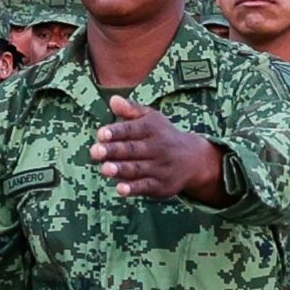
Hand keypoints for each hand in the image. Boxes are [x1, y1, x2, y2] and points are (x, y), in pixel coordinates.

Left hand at [90, 95, 221, 199]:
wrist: (194, 159)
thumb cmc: (163, 135)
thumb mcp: (151, 118)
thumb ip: (131, 110)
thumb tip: (113, 99)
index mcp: (152, 128)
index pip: (132, 129)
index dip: (117, 132)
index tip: (101, 134)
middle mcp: (157, 148)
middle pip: (132, 150)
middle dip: (114, 151)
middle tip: (95, 151)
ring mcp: (160, 168)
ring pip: (137, 168)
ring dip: (121, 169)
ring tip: (105, 169)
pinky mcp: (160, 185)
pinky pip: (146, 187)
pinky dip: (133, 189)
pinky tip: (120, 189)